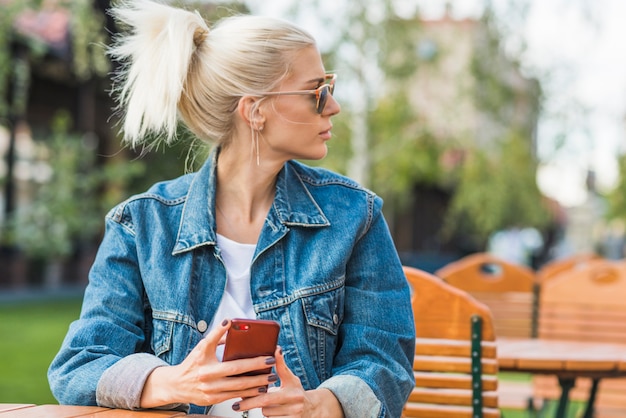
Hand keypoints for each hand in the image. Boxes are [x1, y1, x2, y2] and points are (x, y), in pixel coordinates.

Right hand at [140, 319, 276, 407]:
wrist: (176, 385)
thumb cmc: (191, 364)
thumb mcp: (202, 347)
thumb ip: (216, 335)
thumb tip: (231, 324)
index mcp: (206, 362)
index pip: (231, 359)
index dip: (251, 359)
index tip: (266, 355)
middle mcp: (208, 378)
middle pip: (238, 374)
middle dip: (258, 371)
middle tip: (272, 366)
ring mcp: (210, 391)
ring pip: (238, 388)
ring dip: (256, 384)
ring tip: (270, 379)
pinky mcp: (212, 400)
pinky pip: (233, 397)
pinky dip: (247, 393)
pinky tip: (257, 389)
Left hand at [234, 346, 344, 417]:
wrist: (312, 408)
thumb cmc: (296, 391)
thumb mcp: (290, 377)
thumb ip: (281, 365)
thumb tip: (276, 349)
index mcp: (292, 390)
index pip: (268, 396)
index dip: (252, 398)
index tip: (240, 397)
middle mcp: (294, 404)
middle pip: (265, 406)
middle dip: (251, 404)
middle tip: (237, 405)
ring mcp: (293, 416)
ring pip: (268, 415)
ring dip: (265, 409)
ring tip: (269, 403)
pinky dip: (270, 417)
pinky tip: (273, 411)